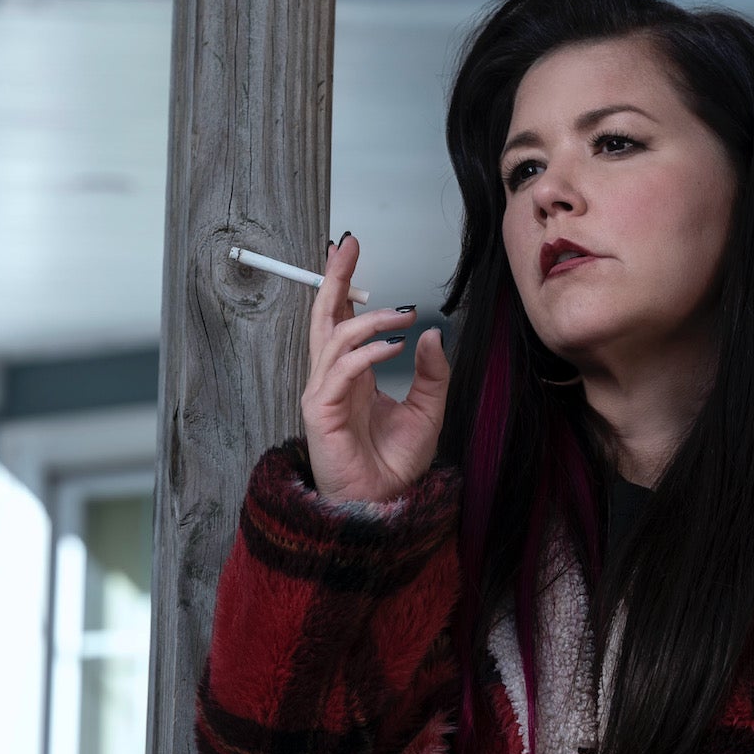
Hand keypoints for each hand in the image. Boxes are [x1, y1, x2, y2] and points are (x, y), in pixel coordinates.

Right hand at [302, 234, 452, 504]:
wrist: (384, 508)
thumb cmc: (395, 467)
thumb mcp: (427, 410)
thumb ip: (431, 373)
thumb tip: (432, 333)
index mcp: (351, 376)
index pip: (340, 319)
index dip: (343, 284)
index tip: (350, 250)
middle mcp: (332, 380)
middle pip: (324, 317)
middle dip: (335, 278)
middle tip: (348, 245)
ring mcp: (323, 395)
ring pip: (335, 338)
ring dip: (371, 319)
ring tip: (406, 313)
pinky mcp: (321, 413)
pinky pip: (342, 371)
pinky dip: (369, 353)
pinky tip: (396, 347)